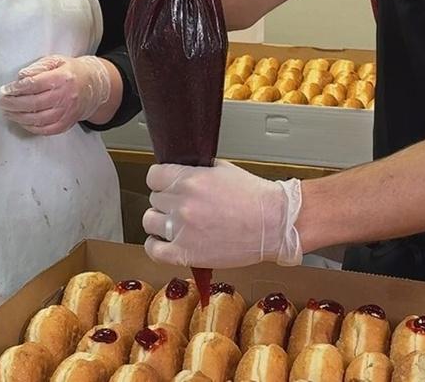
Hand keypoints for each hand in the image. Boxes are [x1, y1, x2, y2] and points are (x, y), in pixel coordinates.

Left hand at [0, 55, 111, 134]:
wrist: (94, 86)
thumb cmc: (72, 72)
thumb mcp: (56, 61)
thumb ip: (38, 67)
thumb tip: (21, 76)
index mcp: (62, 78)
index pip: (34, 84)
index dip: (16, 88)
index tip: (4, 90)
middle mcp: (65, 96)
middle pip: (33, 103)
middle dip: (13, 103)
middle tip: (1, 102)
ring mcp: (67, 112)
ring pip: (38, 119)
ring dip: (19, 117)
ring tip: (7, 112)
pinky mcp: (66, 123)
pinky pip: (46, 129)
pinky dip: (31, 127)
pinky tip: (22, 121)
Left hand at [141, 159, 302, 267]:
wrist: (274, 224)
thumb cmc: (255, 198)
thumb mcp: (222, 169)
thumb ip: (195, 170)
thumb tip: (177, 173)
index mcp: (190, 179)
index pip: (153, 176)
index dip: (161, 181)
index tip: (167, 186)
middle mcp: (183, 203)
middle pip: (154, 199)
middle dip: (167, 201)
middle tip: (184, 206)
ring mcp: (182, 229)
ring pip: (150, 221)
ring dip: (161, 222)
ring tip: (177, 224)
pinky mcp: (186, 253)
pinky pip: (154, 250)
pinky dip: (156, 246)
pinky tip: (166, 241)